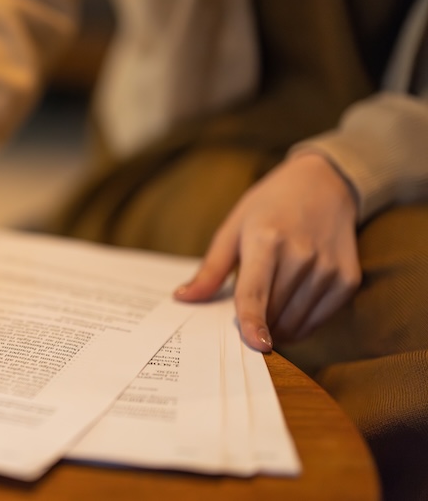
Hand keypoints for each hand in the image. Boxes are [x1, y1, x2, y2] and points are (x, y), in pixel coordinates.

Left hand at [174, 152, 361, 351]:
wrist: (324, 185)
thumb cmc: (268, 207)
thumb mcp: (232, 229)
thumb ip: (210, 269)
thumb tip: (183, 298)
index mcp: (266, 240)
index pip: (256, 291)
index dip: (253, 321)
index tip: (254, 345)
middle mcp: (301, 255)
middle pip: (273, 312)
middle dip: (256, 322)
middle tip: (246, 312)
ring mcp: (328, 268)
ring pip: (296, 321)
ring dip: (277, 326)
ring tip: (269, 304)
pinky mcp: (347, 279)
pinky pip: (319, 319)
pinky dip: (300, 323)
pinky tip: (290, 305)